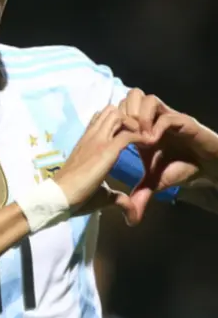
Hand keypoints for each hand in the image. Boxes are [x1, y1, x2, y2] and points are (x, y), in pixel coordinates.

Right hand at [54, 105, 142, 217]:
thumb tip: (130, 208)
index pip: (102, 118)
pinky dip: (141, 137)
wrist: (59, 197)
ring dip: (135, 123)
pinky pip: (128, 134)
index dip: (120, 122)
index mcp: (87, 142)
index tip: (133, 135)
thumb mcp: (99, 191)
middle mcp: (91, 137)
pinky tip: (149, 146)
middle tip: (141, 134)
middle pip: (111, 110)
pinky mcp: (105, 150)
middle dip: (130, 118)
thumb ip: (116, 196)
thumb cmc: (74, 195)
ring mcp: (97, 141)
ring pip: (118, 115)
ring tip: (144, 137)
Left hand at [119, 89, 217, 218]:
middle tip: (122, 135)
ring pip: (145, 98)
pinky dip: (155, 125)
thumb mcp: (155, 183)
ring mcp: (167, 117)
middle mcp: (152, 118)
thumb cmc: (181, 168)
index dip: (112, 121)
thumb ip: (140, 195)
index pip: (119, 110)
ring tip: (137, 137)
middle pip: (129, 97)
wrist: (208, 166)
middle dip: (123, 113)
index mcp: (140, 128)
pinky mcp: (183, 121)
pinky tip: (152, 142)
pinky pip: (165, 114)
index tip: (109, 141)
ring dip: (138, 116)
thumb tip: (130, 220)